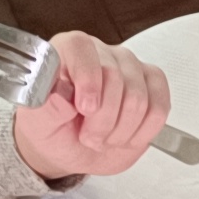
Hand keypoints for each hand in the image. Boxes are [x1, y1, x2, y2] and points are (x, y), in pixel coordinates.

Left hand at [11, 31, 172, 178]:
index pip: (82, 49)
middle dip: (103, 120)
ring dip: (121, 130)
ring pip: (139, 97)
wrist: (72, 149)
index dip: (88, 80)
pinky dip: (143, 131)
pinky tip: (126, 136)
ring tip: (105, 138)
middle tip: (89, 137)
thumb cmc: (53, 131)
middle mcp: (101, 53)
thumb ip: (46, 110)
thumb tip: (60, 97)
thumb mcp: (38, 125)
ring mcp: (130, 67)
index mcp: (67, 51)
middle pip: (116, 79)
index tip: (84, 109)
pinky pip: (160, 108)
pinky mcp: (152, 85)